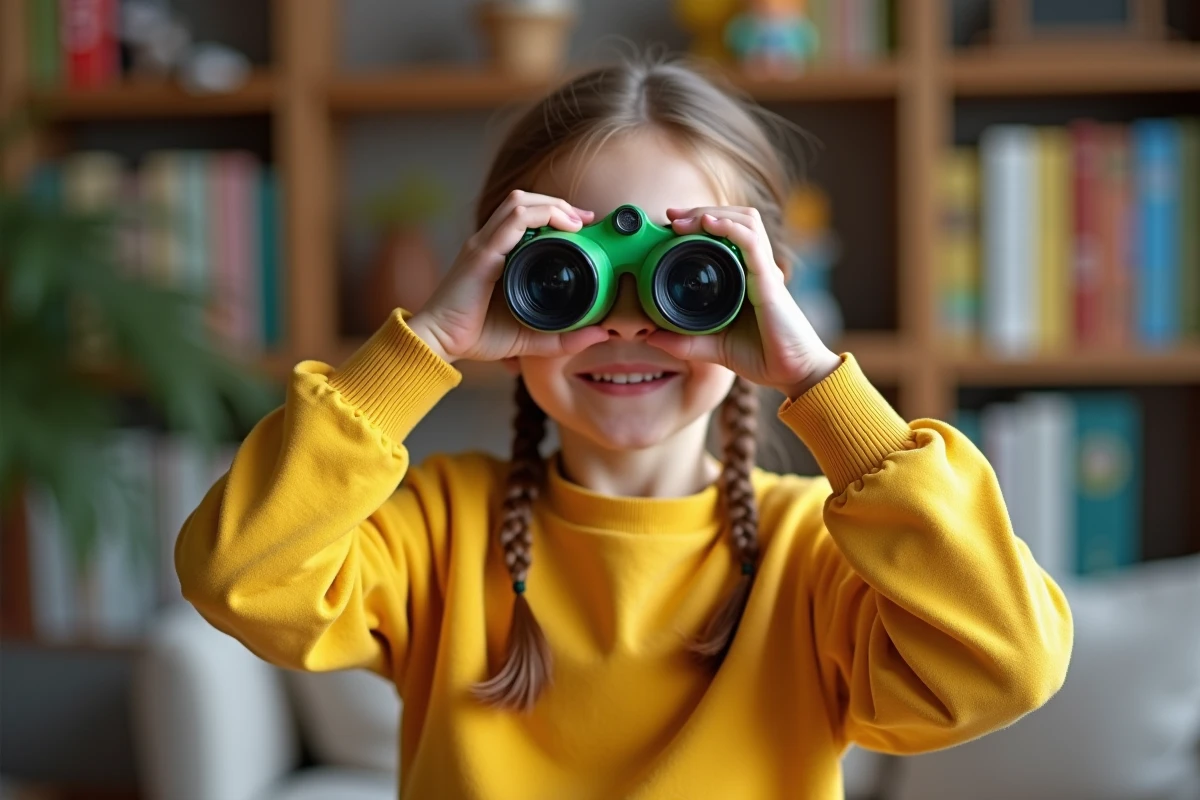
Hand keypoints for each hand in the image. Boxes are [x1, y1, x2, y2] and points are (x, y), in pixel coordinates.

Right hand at [408, 190, 610, 363]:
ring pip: (519, 203)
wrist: (439, 343)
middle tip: (585, 220)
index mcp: (496, 254)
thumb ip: (564, 337)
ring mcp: (483, 245)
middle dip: (557, 203)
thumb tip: (601, 333)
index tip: (583, 226)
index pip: (526, 217)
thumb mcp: (531, 338)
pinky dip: (541, 215)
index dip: (556, 213)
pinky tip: (564, 227)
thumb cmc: (476, 337)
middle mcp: (488, 242)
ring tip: (576, 221)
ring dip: (552, 205)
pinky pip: (513, 221)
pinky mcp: (481, 254)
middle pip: (523, 201)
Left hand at [647, 206, 841, 398]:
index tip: (670, 224)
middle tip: (671, 215)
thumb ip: (685, 342)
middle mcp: (757, 268)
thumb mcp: (714, 348)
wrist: (795, 374)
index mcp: (746, 276)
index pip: (727, 233)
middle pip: (736, 218)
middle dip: (702, 210)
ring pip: (745, 221)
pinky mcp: (769, 281)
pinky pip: (751, 242)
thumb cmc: (764, 357)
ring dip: (713, 213)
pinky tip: (709, 224)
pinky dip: (730, 228)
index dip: (700, 221)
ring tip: (684, 219)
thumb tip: (650, 336)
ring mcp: (765, 271)